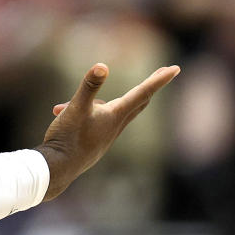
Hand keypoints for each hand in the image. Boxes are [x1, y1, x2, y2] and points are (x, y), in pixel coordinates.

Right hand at [36, 63, 179, 200]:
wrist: (58, 169)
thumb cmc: (68, 137)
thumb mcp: (76, 107)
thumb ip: (89, 86)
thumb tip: (102, 66)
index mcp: (115, 115)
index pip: (143, 92)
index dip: (159, 79)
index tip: (176, 68)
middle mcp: (116, 125)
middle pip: (139, 102)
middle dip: (150, 86)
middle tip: (162, 73)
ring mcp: (107, 135)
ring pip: (114, 111)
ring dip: (97, 102)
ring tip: (59, 107)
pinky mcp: (97, 143)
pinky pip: (100, 121)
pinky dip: (87, 114)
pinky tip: (62, 115)